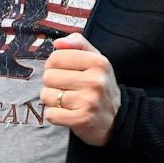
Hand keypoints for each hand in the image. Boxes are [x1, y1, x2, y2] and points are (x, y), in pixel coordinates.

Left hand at [40, 32, 119, 146]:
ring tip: (66, 100)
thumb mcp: (96, 59)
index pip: (56, 57)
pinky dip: (54, 114)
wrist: (116, 118)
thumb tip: (58, 43)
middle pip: (48, 77)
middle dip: (52, 83)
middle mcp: (96, 81)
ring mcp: (89, 101)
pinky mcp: (82, 120)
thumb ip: (78, 44)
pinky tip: (66, 113)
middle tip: (65, 88)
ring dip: (52, 99)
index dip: (53, 65)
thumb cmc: (100, 86)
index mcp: (98, 62)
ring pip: (47, 95)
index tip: (61, 71)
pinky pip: (51, 114)